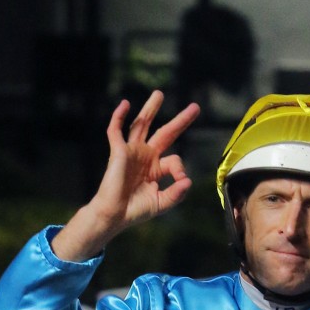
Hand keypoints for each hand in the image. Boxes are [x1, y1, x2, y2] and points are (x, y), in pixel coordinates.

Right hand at [55, 91, 200, 260]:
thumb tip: (188, 180)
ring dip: (150, 109)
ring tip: (159, 94)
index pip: (174, 159)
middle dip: (179, 120)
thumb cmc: (135, 210)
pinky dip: (118, 117)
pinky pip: (116, 131)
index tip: (181, 180)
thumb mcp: (161, 203)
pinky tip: (124, 104)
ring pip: (141, 125)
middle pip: (165, 133)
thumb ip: (176, 193)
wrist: (114, 214)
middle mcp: (145, 156)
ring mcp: (131, 152)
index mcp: (156, 168)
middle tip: (194, 107)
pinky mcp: (118, 152)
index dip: (180, 168)